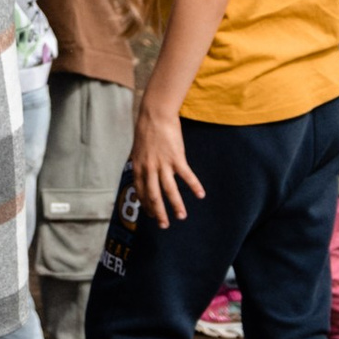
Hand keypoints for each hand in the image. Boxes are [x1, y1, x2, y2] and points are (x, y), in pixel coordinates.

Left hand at [130, 94, 202, 227]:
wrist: (155, 113)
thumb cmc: (146, 128)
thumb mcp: (138, 148)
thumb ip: (140, 162)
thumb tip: (141, 172)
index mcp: (138, 166)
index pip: (141, 191)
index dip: (146, 204)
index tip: (151, 214)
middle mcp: (149, 168)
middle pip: (154, 196)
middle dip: (159, 212)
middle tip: (164, 225)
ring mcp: (163, 164)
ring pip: (169, 190)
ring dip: (176, 205)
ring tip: (182, 216)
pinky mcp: (176, 157)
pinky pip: (186, 176)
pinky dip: (194, 186)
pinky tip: (200, 195)